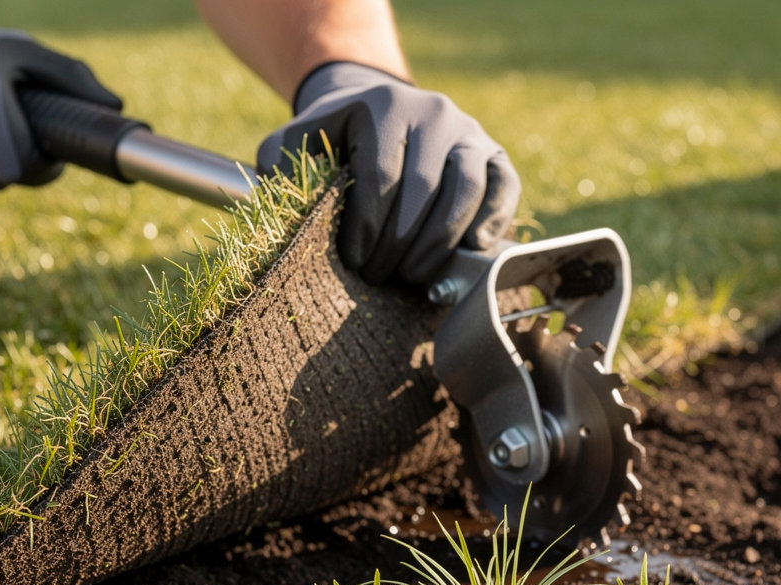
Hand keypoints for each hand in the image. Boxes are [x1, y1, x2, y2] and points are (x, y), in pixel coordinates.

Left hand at [258, 62, 519, 285]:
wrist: (377, 114)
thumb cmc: (332, 143)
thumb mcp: (296, 145)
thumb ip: (280, 164)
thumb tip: (282, 197)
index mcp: (384, 107)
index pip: (380, 176)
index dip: (366, 228)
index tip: (351, 262)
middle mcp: (433, 112)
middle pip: (423, 189)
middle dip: (398, 245)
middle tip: (377, 278)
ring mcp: (469, 133)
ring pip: (466, 191)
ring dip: (439, 243)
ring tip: (414, 277)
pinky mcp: (495, 155)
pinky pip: (503, 190)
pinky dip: (490, 224)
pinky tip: (467, 254)